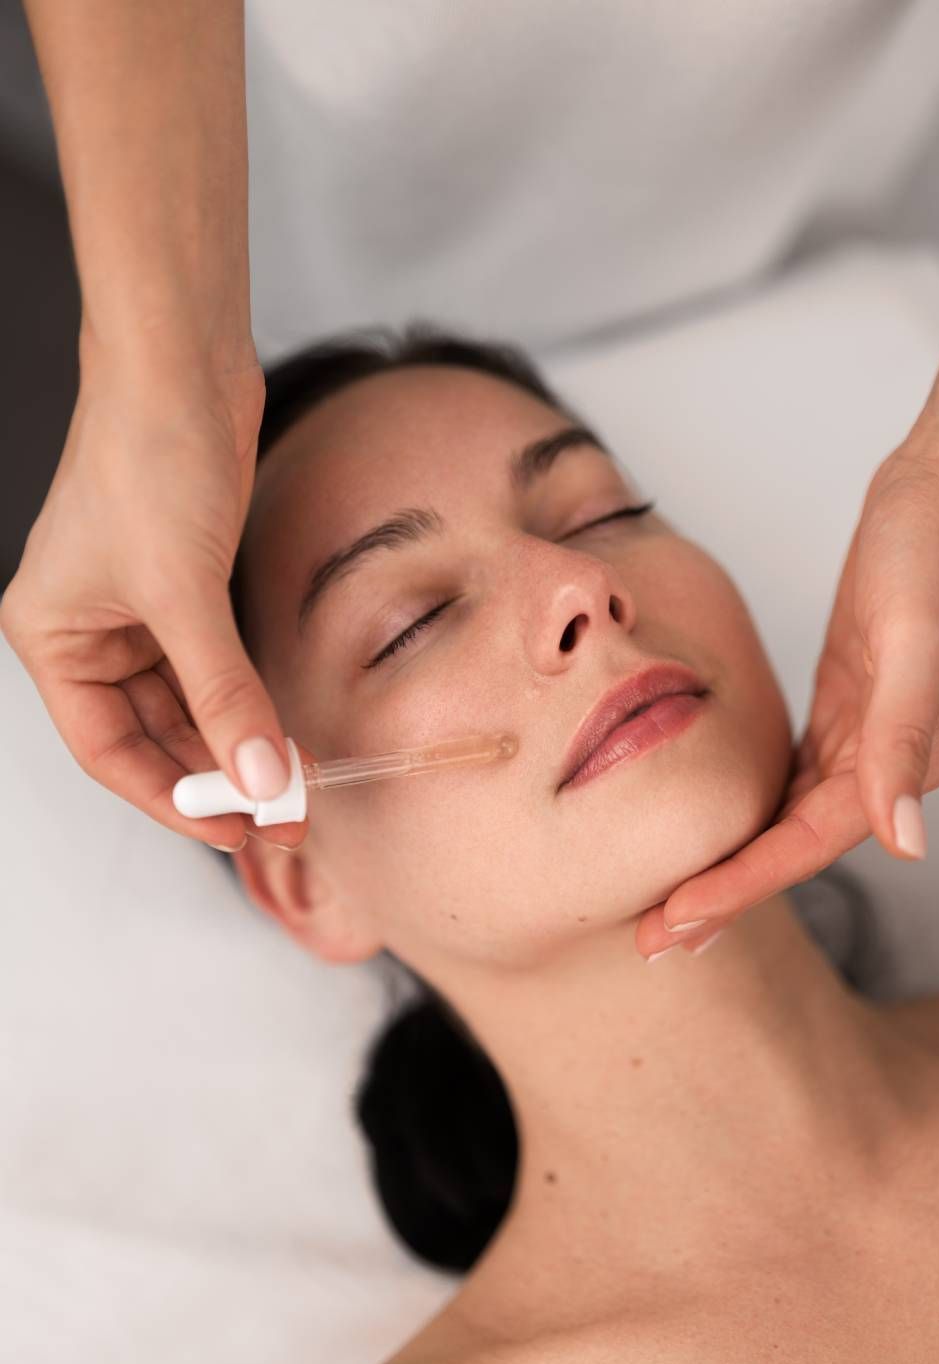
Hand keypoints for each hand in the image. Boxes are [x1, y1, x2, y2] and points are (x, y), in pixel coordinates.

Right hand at [0, 333, 307, 853]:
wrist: (182, 364)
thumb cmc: (148, 457)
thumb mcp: (185, 594)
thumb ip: (226, 693)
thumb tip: (260, 777)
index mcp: (52, 638)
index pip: (108, 751)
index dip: (171, 800)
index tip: (235, 831)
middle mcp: (88, 633)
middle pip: (153, 736)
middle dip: (216, 777)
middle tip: (280, 814)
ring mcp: (138, 614)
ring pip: (189, 707)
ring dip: (238, 743)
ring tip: (293, 783)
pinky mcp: (187, 590)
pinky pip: (216, 669)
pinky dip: (247, 700)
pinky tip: (283, 732)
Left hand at [635, 448, 938, 959]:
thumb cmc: (935, 560)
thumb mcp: (915, 645)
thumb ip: (906, 743)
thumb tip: (905, 842)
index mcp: (904, 763)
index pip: (807, 846)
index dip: (741, 887)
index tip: (678, 922)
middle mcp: (884, 765)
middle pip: (790, 850)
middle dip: (723, 897)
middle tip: (654, 941)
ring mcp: (862, 741)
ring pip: (786, 825)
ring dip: (732, 868)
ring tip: (671, 907)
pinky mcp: (842, 712)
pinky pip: (790, 785)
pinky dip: (750, 816)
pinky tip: (712, 834)